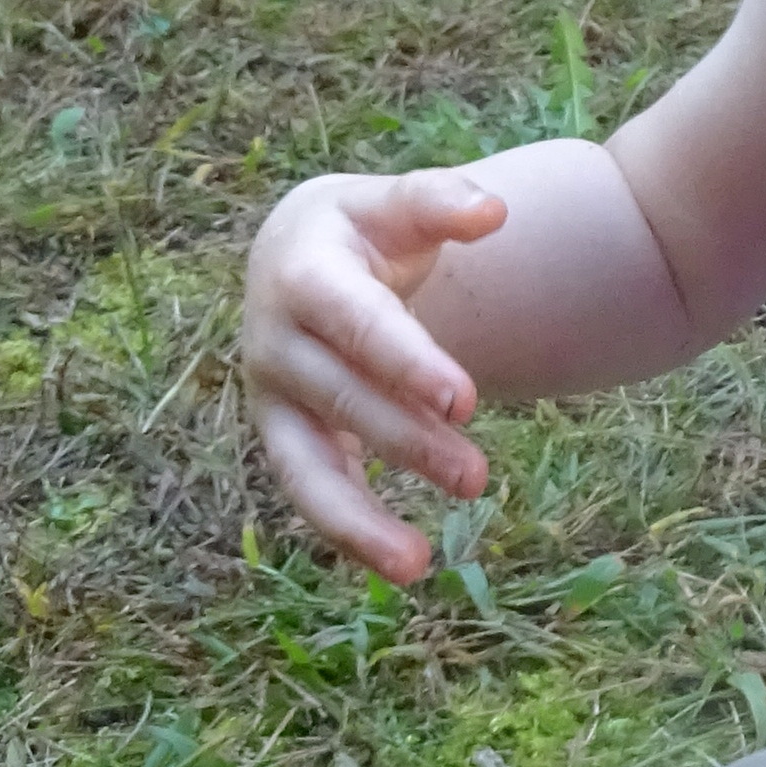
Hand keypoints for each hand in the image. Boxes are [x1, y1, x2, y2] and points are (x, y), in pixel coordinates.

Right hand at [242, 168, 507, 581]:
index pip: (357, 324)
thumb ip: (441, 202)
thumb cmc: (362, 230)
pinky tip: (405, 564)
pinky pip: (310, 491)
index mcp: (302, 272)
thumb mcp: (394, 204)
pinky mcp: (284, 435)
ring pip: (304, 466)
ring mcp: (273, 395)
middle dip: (406, 441)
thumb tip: (492, 211)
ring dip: (358, 516)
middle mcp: (274, 339)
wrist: (297, 255)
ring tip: (415, 564)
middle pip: (342, 399)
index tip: (464, 400)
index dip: (408, 363)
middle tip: (475, 477)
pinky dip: (349, 530)